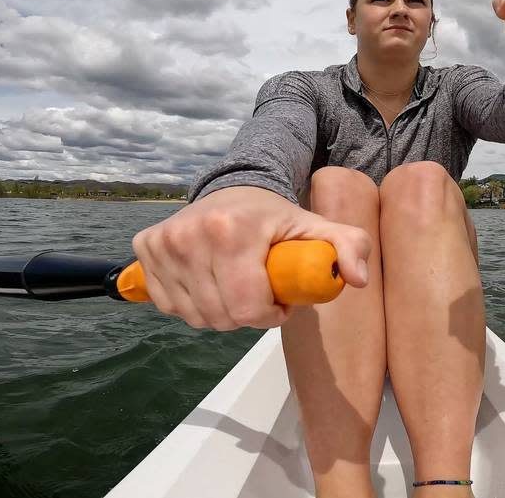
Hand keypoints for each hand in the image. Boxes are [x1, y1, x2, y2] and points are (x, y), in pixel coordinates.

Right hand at [132, 186, 371, 330]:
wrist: (234, 188)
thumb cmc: (277, 216)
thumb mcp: (317, 227)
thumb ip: (346, 246)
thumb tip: (358, 278)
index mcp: (232, 231)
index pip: (248, 306)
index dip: (269, 314)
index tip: (280, 301)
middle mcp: (189, 235)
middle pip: (221, 316)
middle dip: (247, 315)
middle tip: (261, 292)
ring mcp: (163, 243)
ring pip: (194, 316)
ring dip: (220, 312)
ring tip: (238, 285)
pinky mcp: (145, 248)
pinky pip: (169, 306)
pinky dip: (192, 305)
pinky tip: (210, 283)